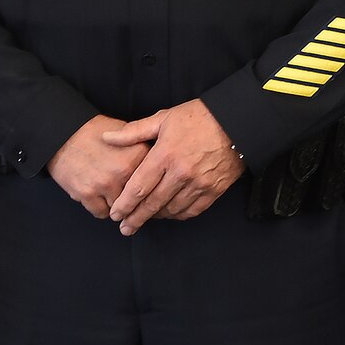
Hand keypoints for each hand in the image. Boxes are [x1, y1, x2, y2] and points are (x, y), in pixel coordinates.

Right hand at [47, 116, 147, 217]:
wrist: (62, 133)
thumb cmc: (93, 132)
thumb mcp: (124, 131)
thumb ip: (142, 147)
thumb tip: (159, 163)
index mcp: (137, 153)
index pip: (154, 181)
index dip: (151, 187)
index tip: (149, 191)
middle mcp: (123, 170)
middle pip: (139, 199)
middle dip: (135, 200)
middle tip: (129, 196)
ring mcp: (105, 183)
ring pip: (121, 208)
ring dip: (117, 204)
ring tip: (110, 191)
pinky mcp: (87, 194)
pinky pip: (102, 213)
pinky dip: (101, 208)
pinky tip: (98, 195)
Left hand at [102, 100, 244, 235]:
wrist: (236, 121)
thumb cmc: (197, 117)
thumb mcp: (163, 118)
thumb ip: (134, 132)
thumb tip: (107, 137)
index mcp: (165, 154)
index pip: (139, 187)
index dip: (125, 204)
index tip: (115, 214)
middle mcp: (180, 173)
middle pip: (152, 204)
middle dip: (135, 218)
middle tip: (125, 228)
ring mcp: (198, 184)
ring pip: (171, 210)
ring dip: (156, 217)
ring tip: (145, 218)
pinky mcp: (213, 190)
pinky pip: (191, 211)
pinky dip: (177, 215)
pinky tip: (169, 213)